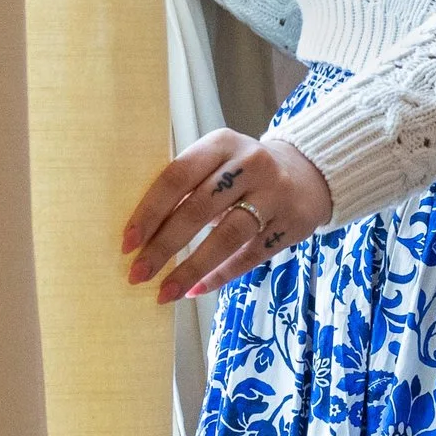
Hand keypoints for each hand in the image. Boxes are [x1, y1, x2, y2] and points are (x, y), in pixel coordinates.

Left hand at [122, 128, 332, 302]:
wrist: (308, 173)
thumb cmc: (243, 173)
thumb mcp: (217, 163)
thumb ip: (186, 187)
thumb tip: (139, 234)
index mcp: (221, 144)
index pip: (177, 176)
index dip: (150, 211)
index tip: (127, 243)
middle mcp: (250, 164)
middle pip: (199, 208)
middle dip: (164, 246)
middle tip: (138, 274)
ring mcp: (275, 194)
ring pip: (227, 236)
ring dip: (191, 268)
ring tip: (165, 291)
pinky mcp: (293, 224)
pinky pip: (250, 255)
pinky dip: (221, 275)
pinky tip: (196, 289)